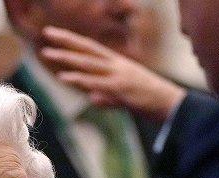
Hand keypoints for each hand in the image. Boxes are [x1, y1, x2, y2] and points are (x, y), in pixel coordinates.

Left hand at [40, 26, 185, 122]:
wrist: (171, 105)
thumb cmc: (149, 101)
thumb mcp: (124, 97)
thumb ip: (107, 96)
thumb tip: (93, 98)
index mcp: (118, 63)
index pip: (92, 48)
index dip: (74, 41)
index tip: (57, 35)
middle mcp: (117, 65)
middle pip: (87, 49)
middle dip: (67, 40)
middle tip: (47, 32)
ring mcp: (118, 75)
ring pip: (88, 63)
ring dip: (67, 58)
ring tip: (48, 53)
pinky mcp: (120, 88)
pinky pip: (95, 82)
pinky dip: (79, 79)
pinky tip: (63, 77)